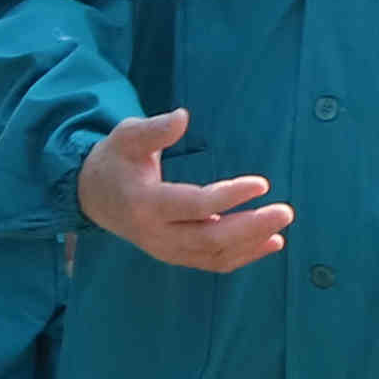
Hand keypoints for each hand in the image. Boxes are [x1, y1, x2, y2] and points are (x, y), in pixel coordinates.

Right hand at [76, 108, 291, 274]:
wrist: (93, 196)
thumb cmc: (116, 160)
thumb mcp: (126, 137)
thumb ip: (154, 129)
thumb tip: (182, 117)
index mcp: (144, 204)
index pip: (194, 205)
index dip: (229, 196)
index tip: (262, 184)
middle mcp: (156, 234)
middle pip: (210, 238)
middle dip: (250, 227)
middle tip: (284, 212)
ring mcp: (166, 250)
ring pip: (215, 255)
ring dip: (251, 243)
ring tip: (281, 227)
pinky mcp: (176, 255)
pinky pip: (213, 261)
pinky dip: (243, 255)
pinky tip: (271, 243)